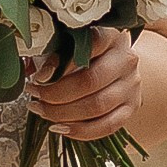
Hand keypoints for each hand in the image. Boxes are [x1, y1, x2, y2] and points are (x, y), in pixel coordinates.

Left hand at [26, 26, 142, 143]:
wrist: (117, 65)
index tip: (37, 76)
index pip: (89, 47)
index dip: (60, 64)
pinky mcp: (132, 107)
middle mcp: (125, 60)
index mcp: (111, 36)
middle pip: (90, 81)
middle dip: (56, 94)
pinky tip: (60, 127)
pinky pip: (107, 126)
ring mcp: (131, 85)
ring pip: (97, 106)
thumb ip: (53, 54)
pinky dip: (80, 131)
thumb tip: (37, 75)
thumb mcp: (69, 44)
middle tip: (34, 96)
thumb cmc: (86, 52)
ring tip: (41, 111)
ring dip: (63, 113)